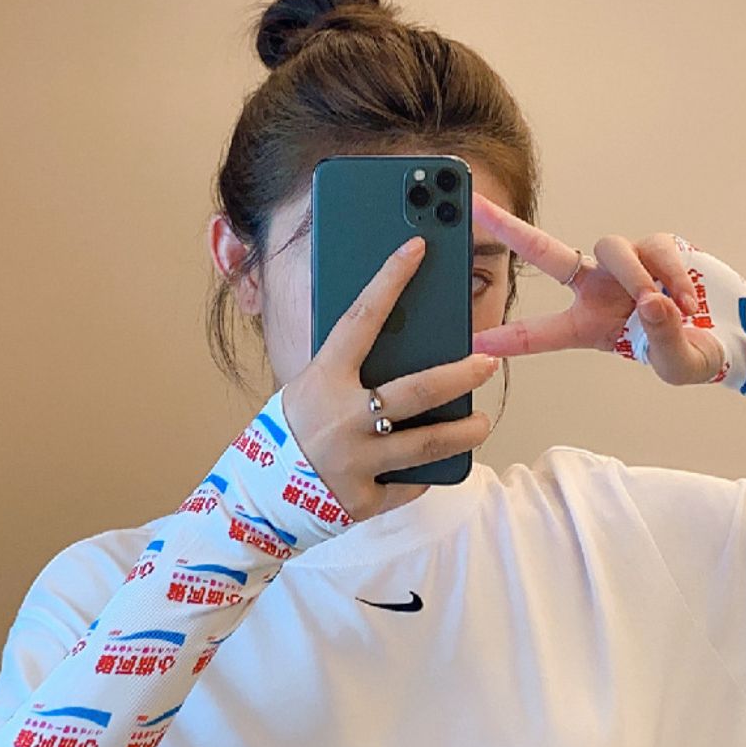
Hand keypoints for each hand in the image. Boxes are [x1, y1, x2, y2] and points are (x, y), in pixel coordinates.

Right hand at [281, 237, 498, 521]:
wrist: (257, 496)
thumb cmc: (289, 431)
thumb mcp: (307, 388)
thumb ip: (345, 369)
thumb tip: (392, 334)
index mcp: (324, 380)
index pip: (361, 318)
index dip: (389, 278)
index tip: (417, 247)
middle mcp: (343, 418)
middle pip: (418, 389)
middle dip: (461, 374)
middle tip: (488, 362)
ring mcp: (355, 461)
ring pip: (428, 444)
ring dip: (464, 432)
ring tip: (482, 422)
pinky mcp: (363, 499)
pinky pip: (408, 485)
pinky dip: (424, 476)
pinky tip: (441, 465)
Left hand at [468, 192, 725, 385]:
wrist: (735, 336)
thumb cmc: (693, 355)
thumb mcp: (678, 365)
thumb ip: (664, 339)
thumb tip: (651, 303)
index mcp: (588, 326)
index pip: (540, 334)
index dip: (507, 339)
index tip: (471, 343)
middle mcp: (598, 289)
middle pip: (546, 253)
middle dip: (508, 227)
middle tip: (475, 204)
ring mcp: (627, 264)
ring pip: (611, 249)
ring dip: (635, 276)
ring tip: (665, 308)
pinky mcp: (658, 247)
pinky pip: (656, 249)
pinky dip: (672, 275)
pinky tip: (689, 301)